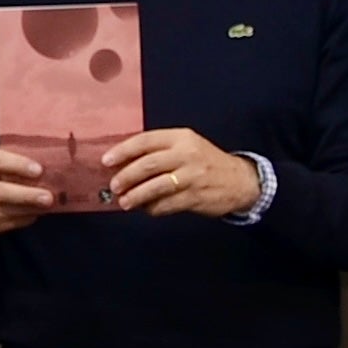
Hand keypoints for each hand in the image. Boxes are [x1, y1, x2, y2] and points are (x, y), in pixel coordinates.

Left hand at [106, 126, 263, 219]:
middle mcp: (186, 154)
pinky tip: (146, 209)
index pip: (145, 141)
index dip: (123, 151)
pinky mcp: (195, 196)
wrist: (240, 180)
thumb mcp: (186, 146)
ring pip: (155, 186)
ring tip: (124, 202)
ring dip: (136, 196)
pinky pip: (166, 204)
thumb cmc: (206, 162)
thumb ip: (160, 151)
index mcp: (181, 137)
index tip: (106, 161)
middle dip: (126, 177)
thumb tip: (124, 164)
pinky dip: (153, 208)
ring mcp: (192, 176)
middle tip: (114, 186)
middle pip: (147, 164)